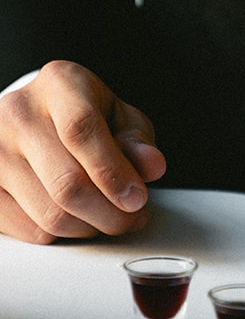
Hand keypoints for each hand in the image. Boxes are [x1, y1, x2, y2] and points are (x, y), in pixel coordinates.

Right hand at [0, 60, 165, 243]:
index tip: (136, 198)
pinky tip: (76, 217)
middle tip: (132, 218)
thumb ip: (137, 141)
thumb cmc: (82, 116)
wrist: (36, 119)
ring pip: (50, 214)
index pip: (80, 130)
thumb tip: (151, 165)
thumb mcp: (119, 117)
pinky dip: (62, 234)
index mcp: (59, 84)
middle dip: (110, 213)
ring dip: (89, 228)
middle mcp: (19, 112)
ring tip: (108, 216)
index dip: (112, 172)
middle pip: (66, 183)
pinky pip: (29, 230)